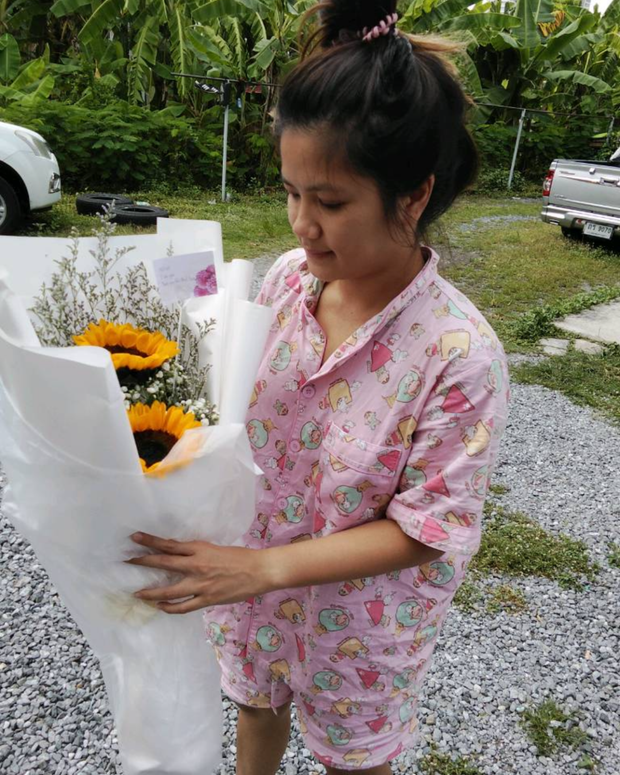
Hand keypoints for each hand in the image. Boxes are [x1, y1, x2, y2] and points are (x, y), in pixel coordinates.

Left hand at [126, 532, 267, 614]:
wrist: (258, 570)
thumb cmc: (239, 557)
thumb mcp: (214, 548)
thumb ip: (195, 552)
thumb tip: (176, 552)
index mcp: (199, 549)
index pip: (169, 545)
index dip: (150, 541)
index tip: (135, 537)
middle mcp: (196, 565)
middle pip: (164, 563)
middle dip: (143, 562)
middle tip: (127, 561)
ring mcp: (200, 584)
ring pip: (168, 591)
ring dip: (150, 592)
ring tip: (137, 593)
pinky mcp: (206, 599)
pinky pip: (182, 607)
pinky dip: (169, 608)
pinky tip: (160, 607)